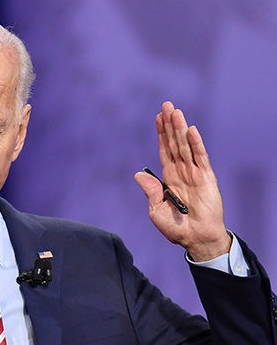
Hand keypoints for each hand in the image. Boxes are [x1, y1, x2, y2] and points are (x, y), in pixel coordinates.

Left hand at [134, 101, 230, 260]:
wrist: (196, 239)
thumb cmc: (176, 228)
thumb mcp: (156, 210)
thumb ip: (150, 191)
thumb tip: (138, 174)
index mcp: (168, 178)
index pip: (164, 151)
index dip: (160, 134)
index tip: (157, 117)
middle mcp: (181, 172)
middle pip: (174, 143)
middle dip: (170, 125)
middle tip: (166, 105)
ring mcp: (194, 173)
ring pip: (185, 146)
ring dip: (180, 128)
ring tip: (176, 111)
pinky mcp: (206, 178)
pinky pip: (200, 158)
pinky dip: (195, 144)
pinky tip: (191, 130)